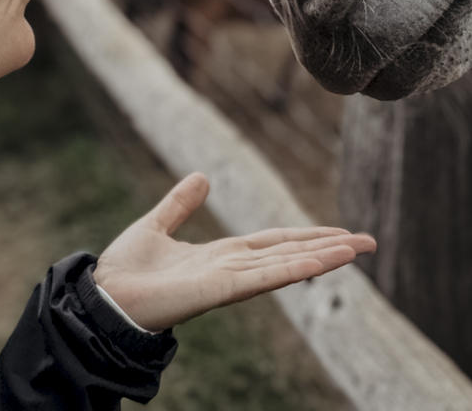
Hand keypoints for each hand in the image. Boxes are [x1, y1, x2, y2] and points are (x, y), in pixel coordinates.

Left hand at [93, 172, 375, 332]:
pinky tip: (316, 263)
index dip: (305, 236)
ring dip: (321, 257)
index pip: (273, 243)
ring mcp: (228, 281)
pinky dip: (290, 269)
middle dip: (327, 249)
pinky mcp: (217, 290)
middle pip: (289, 254)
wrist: (103, 296)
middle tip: (367, 243)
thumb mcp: (157, 224)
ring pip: (284, 266)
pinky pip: (260, 278)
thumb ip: (180, 203)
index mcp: (220, 255)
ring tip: (356, 249)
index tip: (339, 234)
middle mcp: (231, 269)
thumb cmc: (124, 270)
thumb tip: (203, 175)